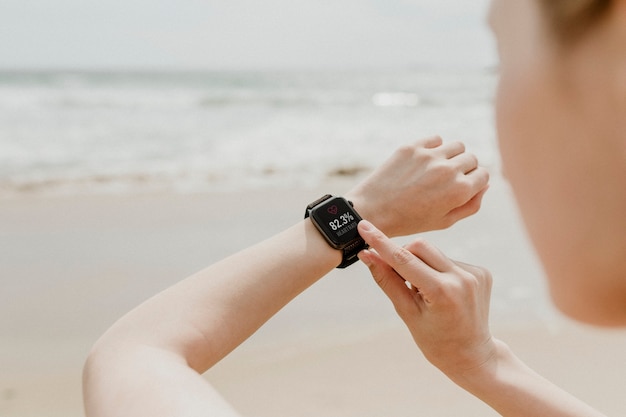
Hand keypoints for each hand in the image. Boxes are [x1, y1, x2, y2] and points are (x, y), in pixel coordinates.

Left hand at [345, 136, 488, 236]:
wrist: (372, 211)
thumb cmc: (410, 221)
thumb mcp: (445, 221)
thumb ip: (471, 205)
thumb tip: (484, 184)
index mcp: (460, 190)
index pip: (484, 175)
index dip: (475, 182)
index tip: (462, 187)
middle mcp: (448, 170)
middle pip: (471, 158)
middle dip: (465, 169)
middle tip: (448, 180)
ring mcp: (429, 156)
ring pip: (456, 146)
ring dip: (452, 156)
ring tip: (438, 168)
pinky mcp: (412, 147)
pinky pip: (435, 139)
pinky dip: (434, 148)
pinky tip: (424, 162)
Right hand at [357, 220, 495, 377]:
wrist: (472, 355)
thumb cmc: (435, 340)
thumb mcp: (406, 313)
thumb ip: (387, 280)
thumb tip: (367, 255)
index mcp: (442, 292)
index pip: (404, 260)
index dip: (381, 243)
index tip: (364, 226)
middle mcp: (462, 278)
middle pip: (420, 247)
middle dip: (403, 256)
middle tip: (399, 278)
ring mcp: (475, 274)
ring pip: (434, 252)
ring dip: (421, 264)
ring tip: (424, 292)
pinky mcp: (481, 272)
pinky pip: (448, 260)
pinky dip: (437, 270)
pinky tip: (441, 292)